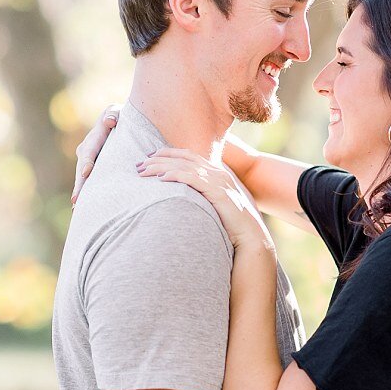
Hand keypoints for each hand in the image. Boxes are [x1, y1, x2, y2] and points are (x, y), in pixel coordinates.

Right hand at [72, 104, 122, 205]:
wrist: (117, 121)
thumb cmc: (121, 116)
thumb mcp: (117, 111)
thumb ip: (113, 114)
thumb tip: (110, 121)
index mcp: (93, 137)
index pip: (90, 151)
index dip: (88, 161)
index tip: (87, 172)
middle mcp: (86, 149)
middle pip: (82, 169)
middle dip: (80, 184)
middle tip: (77, 199)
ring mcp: (87, 160)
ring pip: (82, 178)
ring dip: (80, 192)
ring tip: (77, 207)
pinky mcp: (91, 168)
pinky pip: (87, 181)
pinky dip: (85, 193)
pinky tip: (81, 208)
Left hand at [138, 148, 271, 251]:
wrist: (251, 236)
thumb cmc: (232, 225)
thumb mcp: (215, 205)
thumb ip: (202, 196)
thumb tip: (184, 199)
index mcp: (217, 173)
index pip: (188, 156)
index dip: (168, 154)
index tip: (150, 156)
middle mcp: (217, 173)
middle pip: (183, 158)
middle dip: (159, 158)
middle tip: (139, 163)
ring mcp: (218, 181)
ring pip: (184, 166)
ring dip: (161, 167)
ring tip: (144, 171)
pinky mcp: (217, 193)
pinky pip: (192, 179)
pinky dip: (176, 176)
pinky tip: (161, 179)